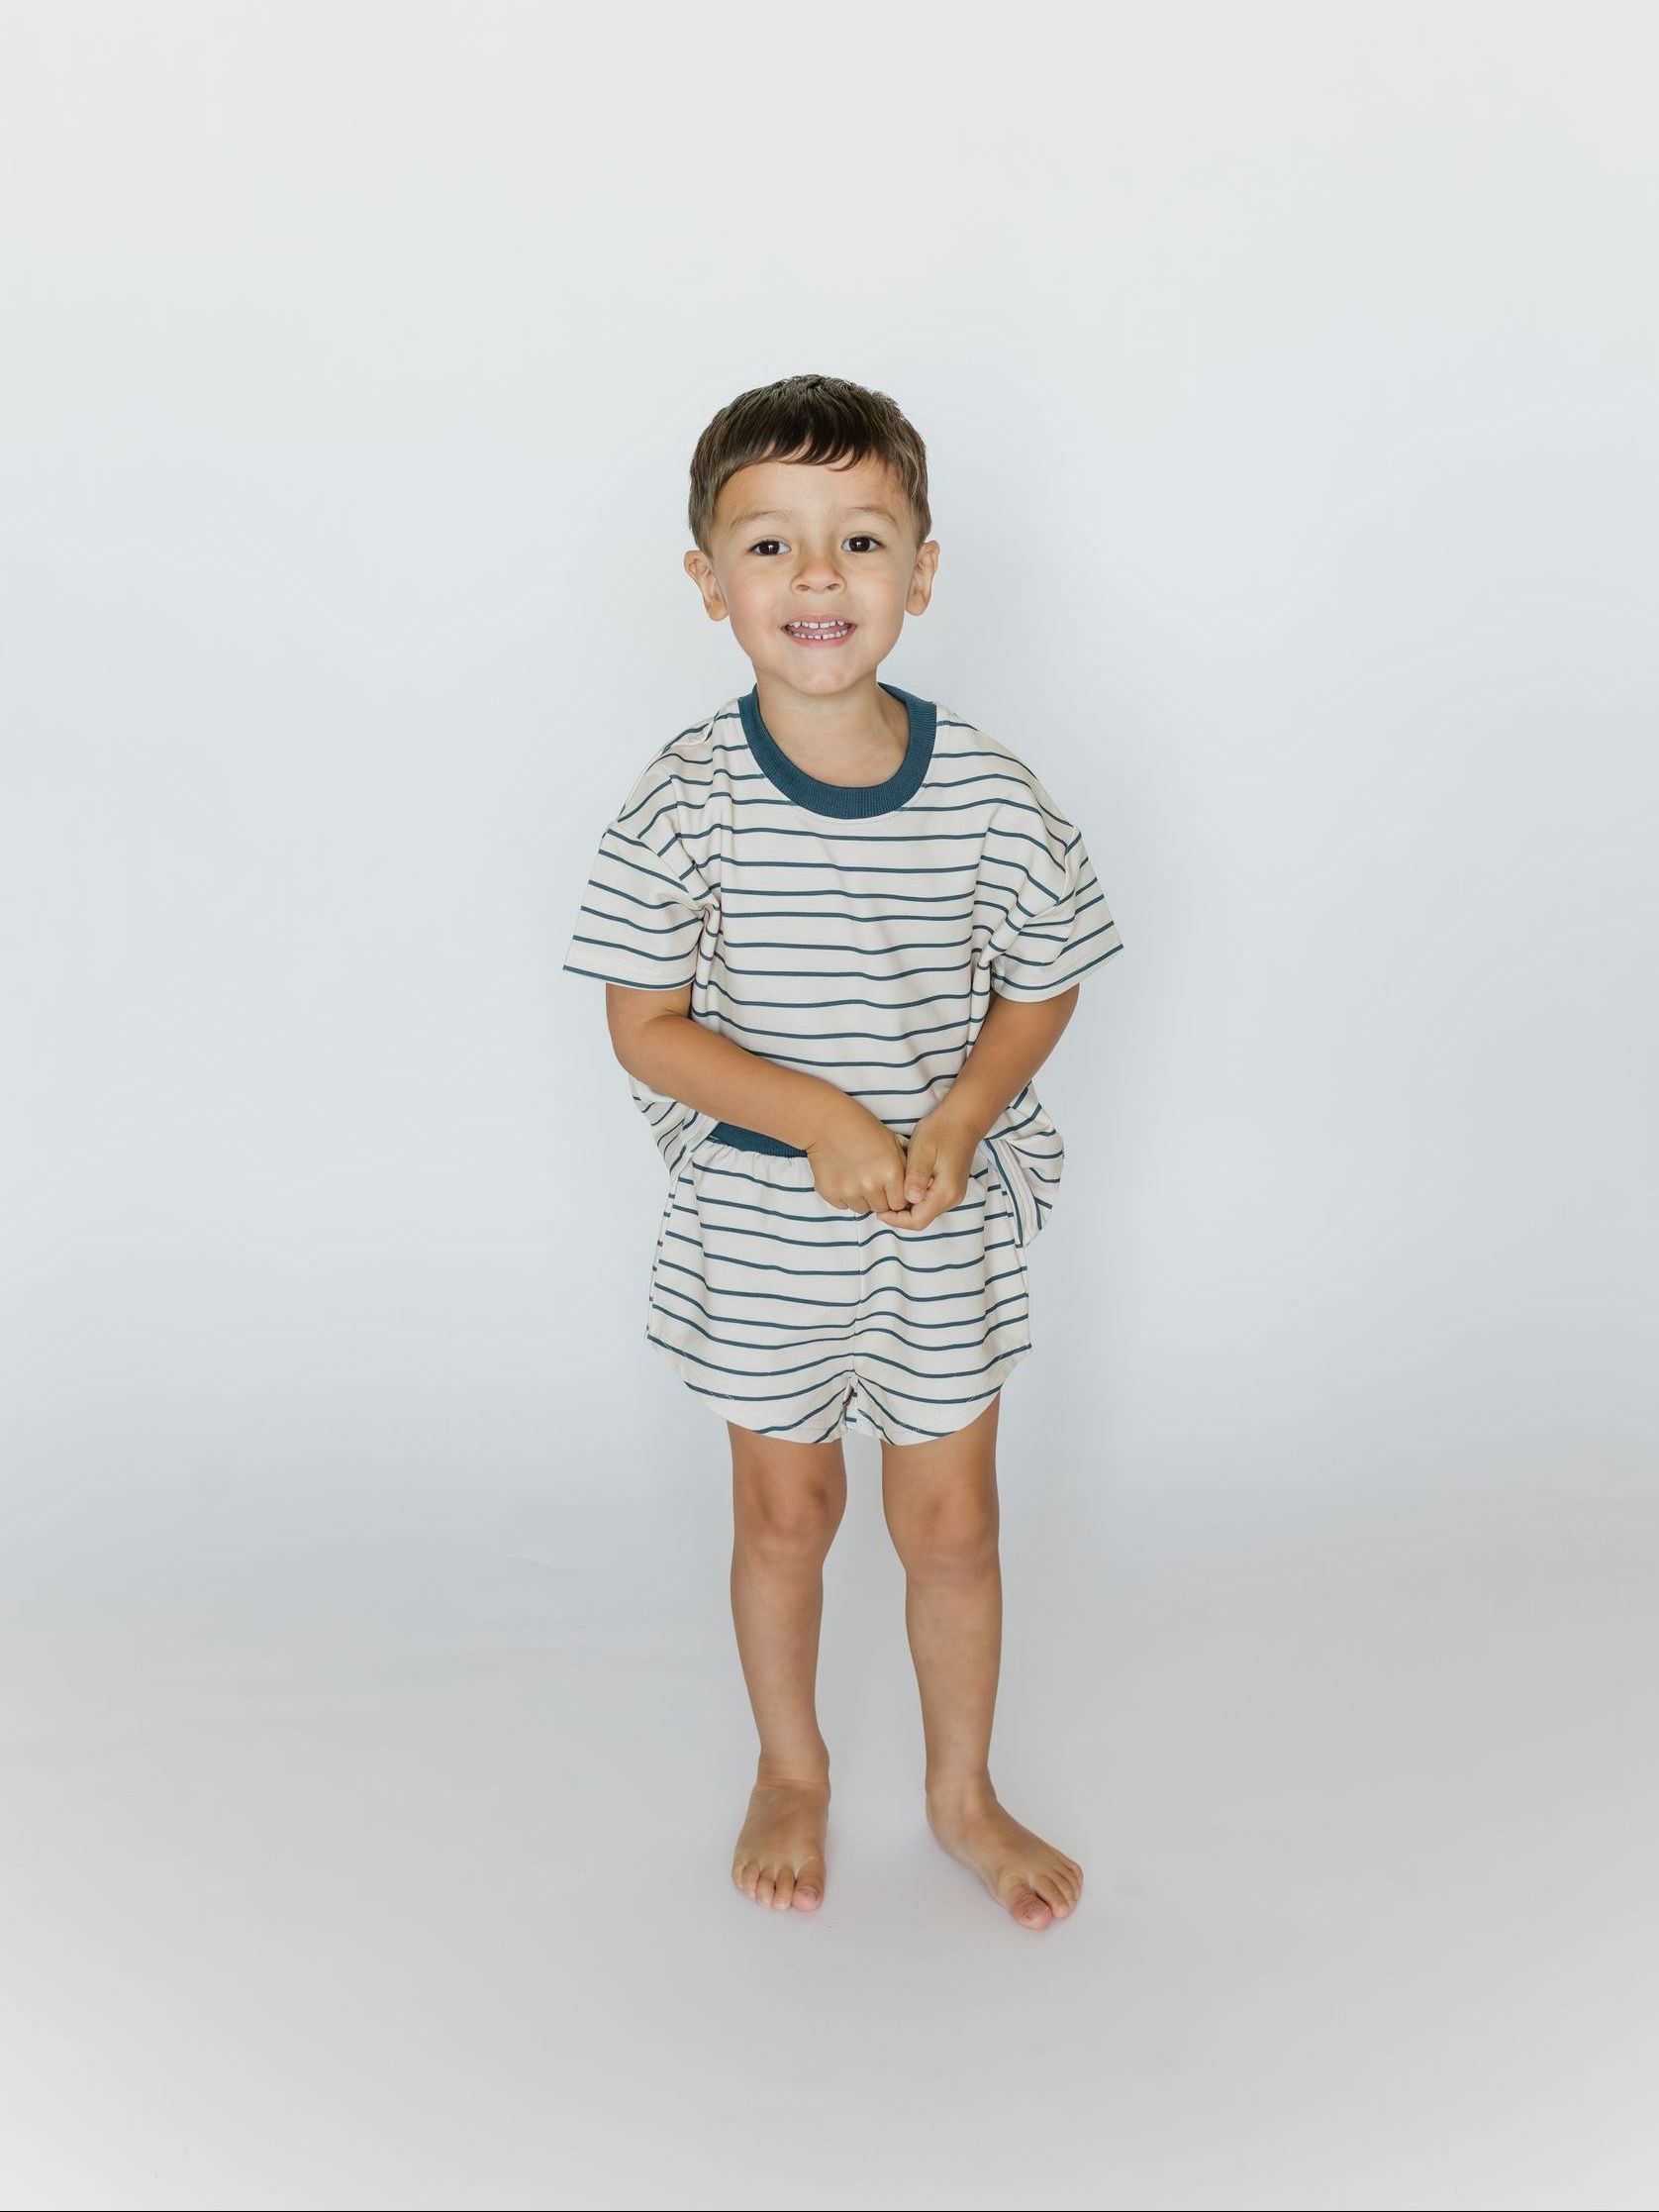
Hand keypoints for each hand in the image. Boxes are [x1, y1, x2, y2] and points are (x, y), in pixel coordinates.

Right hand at [803, 1099, 911, 1214]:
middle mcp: (871, 1185)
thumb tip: (910, 1193)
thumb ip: (903, 1171)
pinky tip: (844, 1177)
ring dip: (862, 1198)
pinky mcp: (830, 1193)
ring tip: (857, 1178)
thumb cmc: (864, 1129)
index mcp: (890, 1173)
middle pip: (881, 1209)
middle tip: (871, 1180)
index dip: (895, 1196)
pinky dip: (844, 1196)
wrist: (829, 1122)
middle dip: (879, 1198)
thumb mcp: (893, 1144)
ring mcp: (849, 1191)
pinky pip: (843, 1206)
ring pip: (862, 1209)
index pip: (899, 1203)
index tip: (889, 1188)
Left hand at [871, 1101, 985, 1231]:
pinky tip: (903, 1185)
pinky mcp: (950, 1188)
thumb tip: (909, 1199)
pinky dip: (914, 1200)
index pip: (917, 1221)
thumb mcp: (923, 1151)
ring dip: (906, 1207)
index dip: (896, 1220)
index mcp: (945, 1192)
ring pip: (925, 1211)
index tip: (879, 1210)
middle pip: (921, 1219)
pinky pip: (930, 1202)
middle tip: (881, 1202)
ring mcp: (953, 1194)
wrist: (963, 1119)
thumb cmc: (941, 1131)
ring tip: (889, 1193)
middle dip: (899, 1215)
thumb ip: (916, 1177)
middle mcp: (952, 1199)